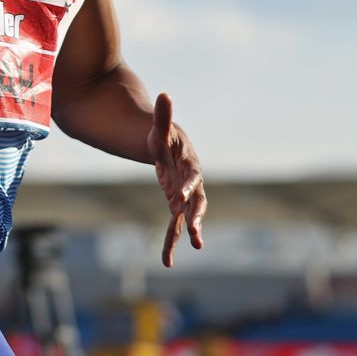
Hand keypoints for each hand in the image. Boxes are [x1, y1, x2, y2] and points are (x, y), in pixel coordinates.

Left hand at [148, 92, 205, 267]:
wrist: (169, 146)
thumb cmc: (164, 136)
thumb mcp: (159, 127)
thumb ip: (162, 115)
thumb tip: (164, 94)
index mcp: (189, 165)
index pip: (191, 178)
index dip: (187, 189)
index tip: (179, 200)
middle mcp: (191, 183)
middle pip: (197, 202)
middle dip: (195, 218)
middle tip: (194, 235)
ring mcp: (185, 196)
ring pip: (188, 217)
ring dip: (189, 232)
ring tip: (191, 250)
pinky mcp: (177, 204)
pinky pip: (175, 224)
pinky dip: (172, 240)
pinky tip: (166, 261)